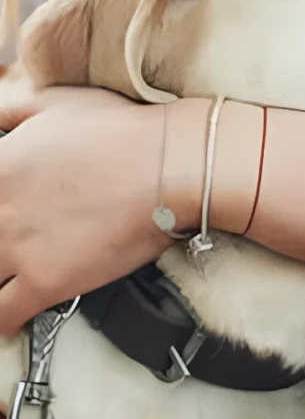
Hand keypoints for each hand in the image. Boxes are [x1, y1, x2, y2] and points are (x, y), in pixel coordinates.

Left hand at [0, 86, 205, 336]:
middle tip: (14, 239)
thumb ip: (11, 109)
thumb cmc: (122, 131)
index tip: (6, 208)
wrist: (168, 164)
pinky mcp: (46, 282)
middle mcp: (0, 209)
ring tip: (12, 274)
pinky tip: (9, 317)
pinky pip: (2, 317)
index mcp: (0, 165)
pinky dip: (2, 323)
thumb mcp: (56, 101)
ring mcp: (19, 248)